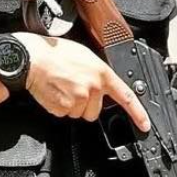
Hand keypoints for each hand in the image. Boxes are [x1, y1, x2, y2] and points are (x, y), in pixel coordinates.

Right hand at [13, 33, 150, 131]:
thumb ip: (98, 71)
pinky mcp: (63, 108)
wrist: (32, 58)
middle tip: (73, 86)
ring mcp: (78, 99)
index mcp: (101, 72)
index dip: (137, 112)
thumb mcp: (84, 55)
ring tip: (62, 86)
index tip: (144, 124)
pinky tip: (55, 92)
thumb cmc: (54, 52)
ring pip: (79, 113)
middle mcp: (92, 87)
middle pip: (96, 110)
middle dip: (85, 103)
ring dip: (71, 105)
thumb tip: (103, 83)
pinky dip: (59, 106)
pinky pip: (65, 114)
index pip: (125, 96)